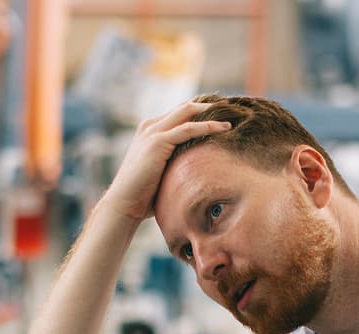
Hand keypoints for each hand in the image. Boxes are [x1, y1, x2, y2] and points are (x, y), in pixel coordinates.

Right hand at [102, 100, 230, 221]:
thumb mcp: (163, 173)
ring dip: (212, 112)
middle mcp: (150, 126)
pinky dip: (207, 126)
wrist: (125, 203)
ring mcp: (153, 131)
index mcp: (151, 130)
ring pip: (188, 111)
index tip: (224, 115)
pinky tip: (224, 128)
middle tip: (232, 109)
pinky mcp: (157, 141)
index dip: (202, 112)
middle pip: (185, 107)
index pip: (180, 114)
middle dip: (210, 106)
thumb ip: (176, 164)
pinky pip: (188, 129)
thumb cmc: (144, 196)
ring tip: (233, 116)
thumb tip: (198, 173)